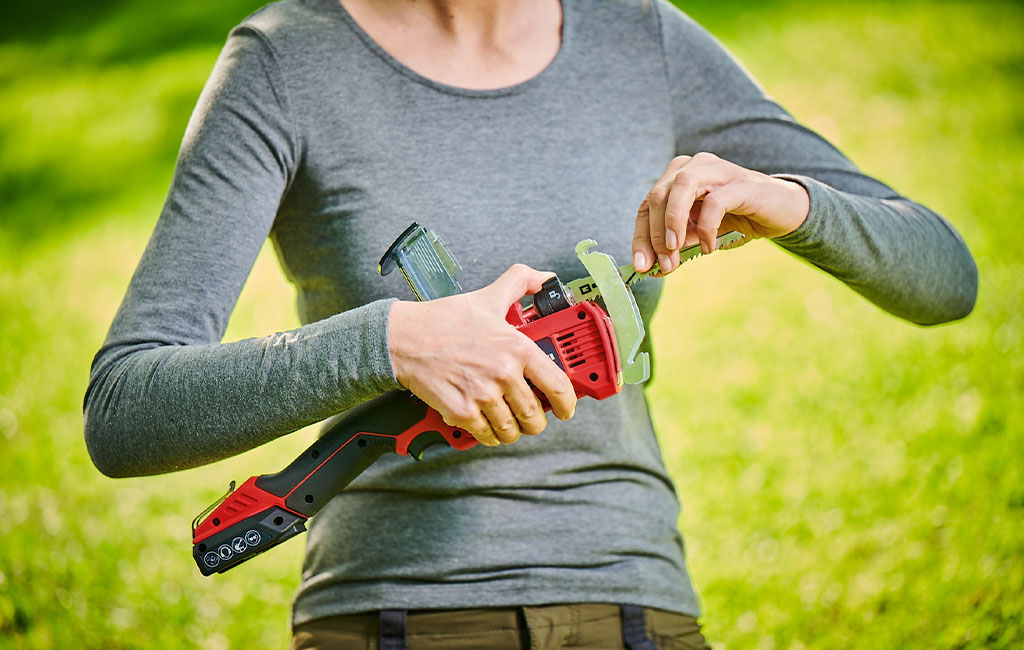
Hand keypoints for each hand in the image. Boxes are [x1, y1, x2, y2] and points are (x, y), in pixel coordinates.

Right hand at [387, 264, 576, 446]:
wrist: (404, 338)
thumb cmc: (444, 320)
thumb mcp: (488, 296)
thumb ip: (521, 282)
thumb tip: (546, 278)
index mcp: (517, 347)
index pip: (557, 385)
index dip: (567, 403)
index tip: (566, 408)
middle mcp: (503, 373)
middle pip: (535, 415)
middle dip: (537, 421)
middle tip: (533, 418)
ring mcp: (482, 395)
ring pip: (512, 430)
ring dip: (513, 431)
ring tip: (509, 422)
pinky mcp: (461, 412)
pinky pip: (487, 435)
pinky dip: (490, 436)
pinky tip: (488, 426)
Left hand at [632, 152, 809, 272]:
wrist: (783, 211)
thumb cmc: (737, 221)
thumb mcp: (699, 236)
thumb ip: (677, 247)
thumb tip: (652, 268)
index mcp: (678, 176)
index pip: (647, 204)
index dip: (641, 236)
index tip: (641, 265)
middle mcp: (694, 166)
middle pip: (658, 195)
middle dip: (656, 234)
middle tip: (663, 264)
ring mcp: (717, 170)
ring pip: (681, 188)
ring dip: (673, 224)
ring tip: (676, 251)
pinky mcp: (741, 183)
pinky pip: (714, 202)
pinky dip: (706, 228)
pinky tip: (708, 247)